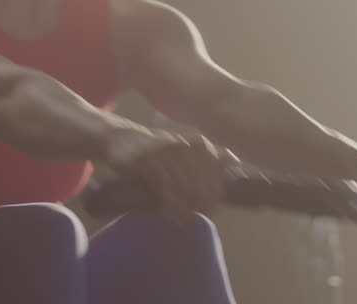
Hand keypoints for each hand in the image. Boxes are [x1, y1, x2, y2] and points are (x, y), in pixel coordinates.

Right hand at [102, 128, 237, 217]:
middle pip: (199, 179)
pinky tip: (169, 211)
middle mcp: (181, 147)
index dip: (214, 191)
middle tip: (197, 215)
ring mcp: (163, 154)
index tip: (211, 208)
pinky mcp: (145, 162)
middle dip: (201, 201)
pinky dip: (168, 201)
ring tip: (184, 217)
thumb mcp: (184, 150)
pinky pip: (162, 185)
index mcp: (193, 145)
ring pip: (182, 183)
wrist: (121, 138)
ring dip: (185, 205)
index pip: (214, 169)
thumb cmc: (157, 149)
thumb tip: (235, 161)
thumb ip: (209, 156)